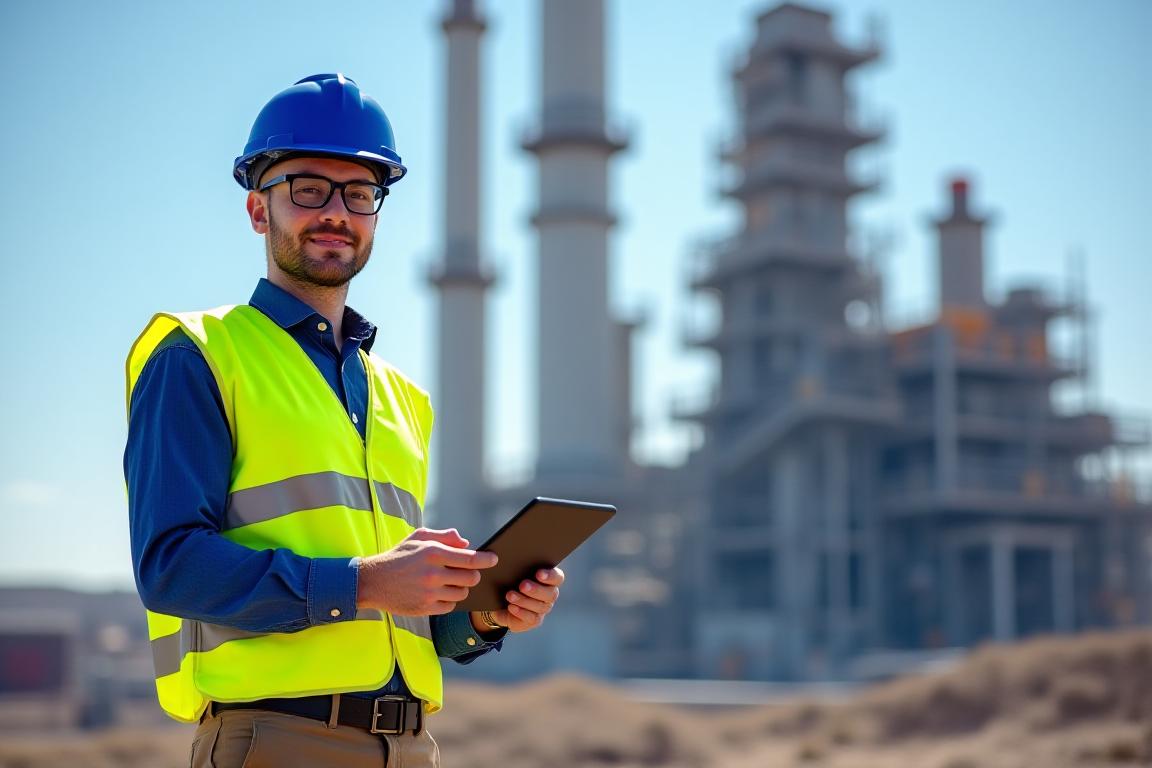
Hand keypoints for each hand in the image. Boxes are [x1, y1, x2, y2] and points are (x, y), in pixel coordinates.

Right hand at [357, 528, 497, 615]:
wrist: (373, 581)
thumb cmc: (398, 556)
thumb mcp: (418, 537)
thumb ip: (444, 537)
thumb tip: (466, 544)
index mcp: (433, 553)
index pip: (470, 559)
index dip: (486, 560)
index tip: (494, 559)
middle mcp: (433, 574)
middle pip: (471, 578)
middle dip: (473, 575)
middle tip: (467, 573)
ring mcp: (429, 593)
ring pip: (462, 593)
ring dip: (460, 588)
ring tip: (449, 582)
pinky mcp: (425, 608)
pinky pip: (450, 606)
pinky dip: (449, 600)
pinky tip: (440, 593)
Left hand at [473, 567, 564, 632]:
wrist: (502, 602)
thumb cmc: (511, 581)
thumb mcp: (514, 572)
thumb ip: (519, 564)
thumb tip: (504, 557)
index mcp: (549, 579)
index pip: (558, 577)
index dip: (550, 576)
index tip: (538, 573)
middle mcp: (550, 594)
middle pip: (551, 594)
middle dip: (536, 589)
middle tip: (522, 585)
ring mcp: (543, 608)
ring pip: (540, 606)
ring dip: (524, 600)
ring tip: (510, 595)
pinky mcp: (535, 620)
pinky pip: (531, 618)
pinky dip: (520, 612)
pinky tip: (511, 607)